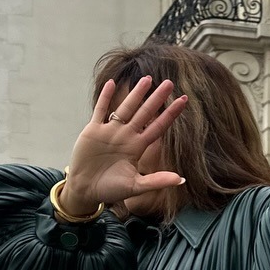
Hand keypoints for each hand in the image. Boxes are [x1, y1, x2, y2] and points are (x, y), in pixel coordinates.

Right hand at [61, 74, 188, 216]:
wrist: (85, 190)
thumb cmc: (111, 189)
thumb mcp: (135, 186)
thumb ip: (156, 181)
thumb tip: (181, 180)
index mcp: (137, 147)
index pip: (158, 127)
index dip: (170, 114)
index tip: (184, 101)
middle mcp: (126, 136)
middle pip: (145, 113)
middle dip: (156, 98)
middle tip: (169, 82)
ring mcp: (110, 131)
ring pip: (125, 108)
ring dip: (135, 94)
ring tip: (147, 79)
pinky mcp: (93, 130)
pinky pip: (100, 110)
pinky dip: (105, 97)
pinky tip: (112, 83)